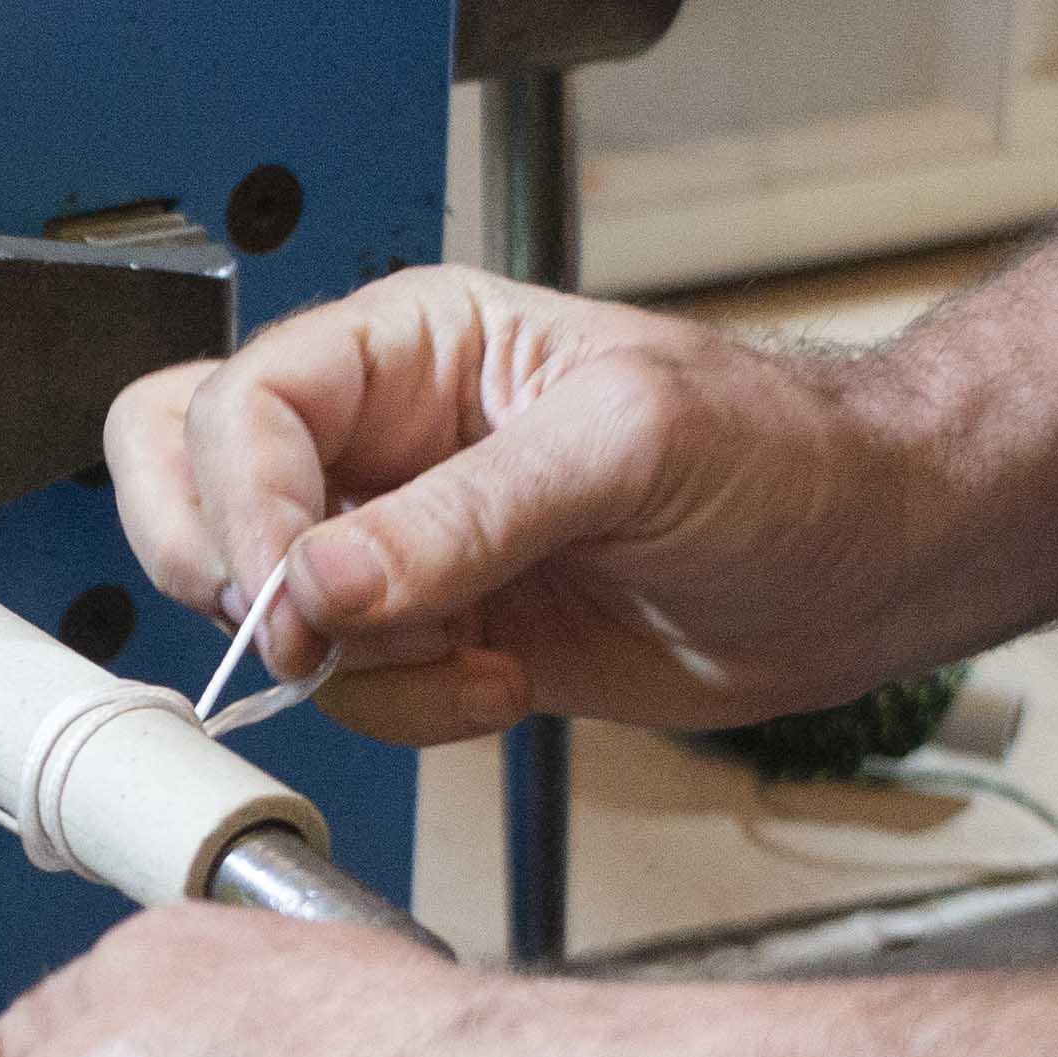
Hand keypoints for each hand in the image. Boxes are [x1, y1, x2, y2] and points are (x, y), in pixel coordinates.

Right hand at [103, 268, 934, 744]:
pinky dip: (404, 712)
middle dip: (230, 576)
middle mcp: (384, 438)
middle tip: (313, 634)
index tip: (291, 594)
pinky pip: (347, 684)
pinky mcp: (436, 634)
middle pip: (190, 483)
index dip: (239, 504)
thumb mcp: (625, 450)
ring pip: (260, 609)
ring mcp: (402, 543)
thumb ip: (465, 517)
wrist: (867, 567)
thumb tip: (323, 579)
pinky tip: (506, 685)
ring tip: (473, 658)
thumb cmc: (783, 456)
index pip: (239, 405)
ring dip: (350, 665)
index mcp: (410, 345)